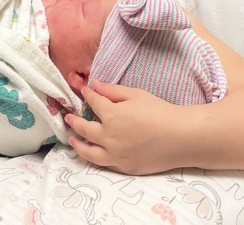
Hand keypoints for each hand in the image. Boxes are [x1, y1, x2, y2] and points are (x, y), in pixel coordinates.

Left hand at [66, 80, 181, 173]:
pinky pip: (105, 163)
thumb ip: (111, 90)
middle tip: (69, 117)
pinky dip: (95, 157)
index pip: (93, 103)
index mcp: (111, 116)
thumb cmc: (160, 112)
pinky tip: (93, 152)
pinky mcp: (127, 167)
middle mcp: (110, 138)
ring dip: (78, 144)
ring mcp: (117, 156)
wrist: (183, 138)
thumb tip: (93, 85)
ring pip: (90, 153)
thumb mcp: (135, 94)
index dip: (88, 95)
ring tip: (72, 139)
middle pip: (84, 129)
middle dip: (75, 121)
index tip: (84, 91)